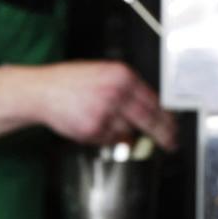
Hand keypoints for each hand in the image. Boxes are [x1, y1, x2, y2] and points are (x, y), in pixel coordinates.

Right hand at [16, 61, 177, 150]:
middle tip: (171, 143)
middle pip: (151, 120)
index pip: (155, 100)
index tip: (174, 127)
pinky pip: (110, 139)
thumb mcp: (105, 74)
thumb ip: (129, 91)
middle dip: (164, 135)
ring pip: (128, 132)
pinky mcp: (94, 128)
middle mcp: (117, 92)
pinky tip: (91, 124)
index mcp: (123, 75)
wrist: (43, 91)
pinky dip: (105, 137)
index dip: (167, 117)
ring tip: (102, 119)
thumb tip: (153, 110)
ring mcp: (106, 111)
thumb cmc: (72, 82)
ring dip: (122, 132)